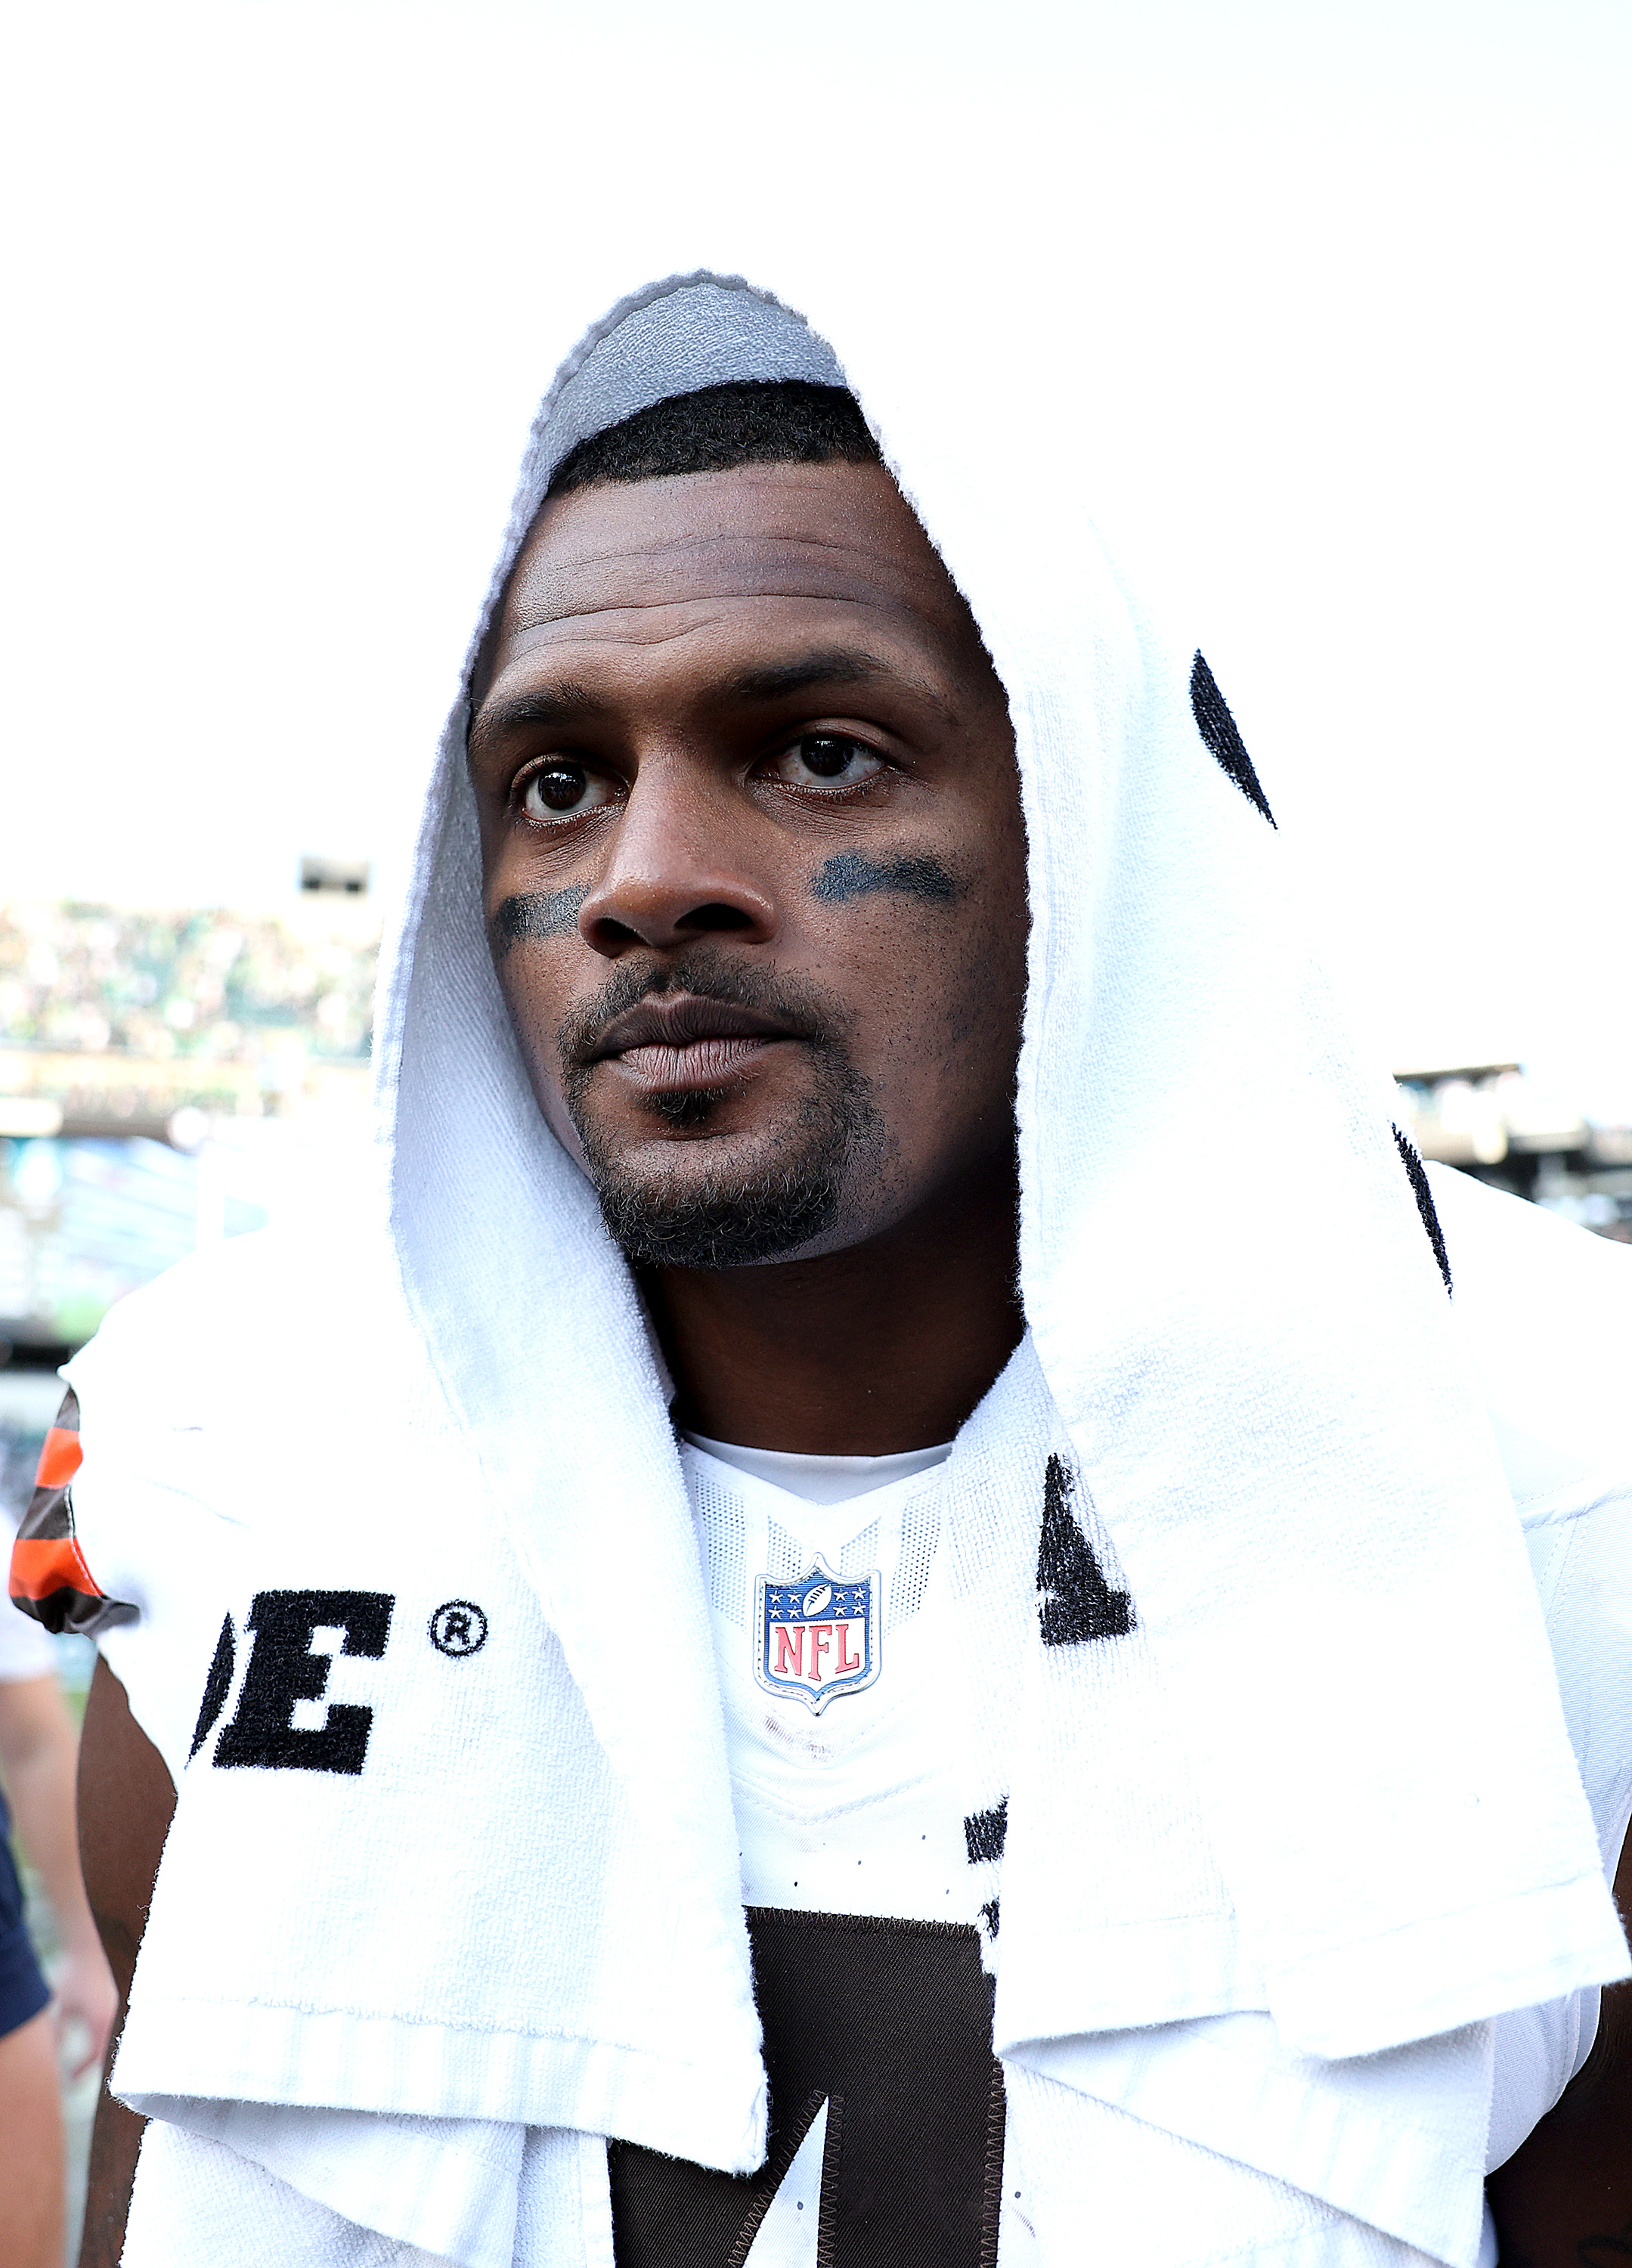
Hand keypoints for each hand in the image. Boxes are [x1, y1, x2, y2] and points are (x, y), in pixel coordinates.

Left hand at [53, 1933, 118, 2080]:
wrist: (88, 1945)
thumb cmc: (72, 1974)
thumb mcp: (60, 2007)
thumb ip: (58, 2032)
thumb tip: (52, 2054)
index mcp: (100, 2021)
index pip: (94, 2058)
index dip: (81, 2072)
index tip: (70, 2080)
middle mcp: (112, 2015)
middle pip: (106, 2050)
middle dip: (93, 2064)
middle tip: (79, 2075)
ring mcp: (116, 2005)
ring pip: (110, 2036)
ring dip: (99, 2048)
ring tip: (88, 2059)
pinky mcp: (115, 1997)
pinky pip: (111, 2023)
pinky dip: (102, 2034)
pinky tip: (94, 2034)